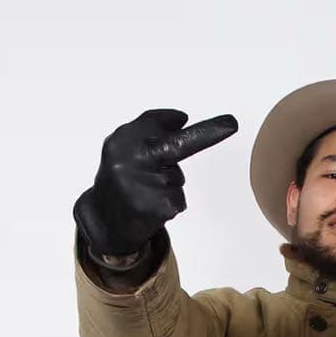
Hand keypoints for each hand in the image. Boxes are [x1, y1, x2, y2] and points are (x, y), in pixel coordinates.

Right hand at [73, 108, 237, 256]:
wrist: (103, 222)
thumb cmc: (120, 177)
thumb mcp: (122, 148)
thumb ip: (149, 130)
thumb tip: (183, 120)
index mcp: (121, 142)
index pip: (153, 124)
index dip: (173, 121)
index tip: (214, 114)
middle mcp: (130, 162)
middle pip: (177, 146)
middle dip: (208, 134)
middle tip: (232, 124)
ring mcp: (144, 186)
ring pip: (176, 178)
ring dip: (167, 184)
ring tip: (143, 193)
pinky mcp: (158, 209)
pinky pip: (178, 199)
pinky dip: (169, 203)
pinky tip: (149, 207)